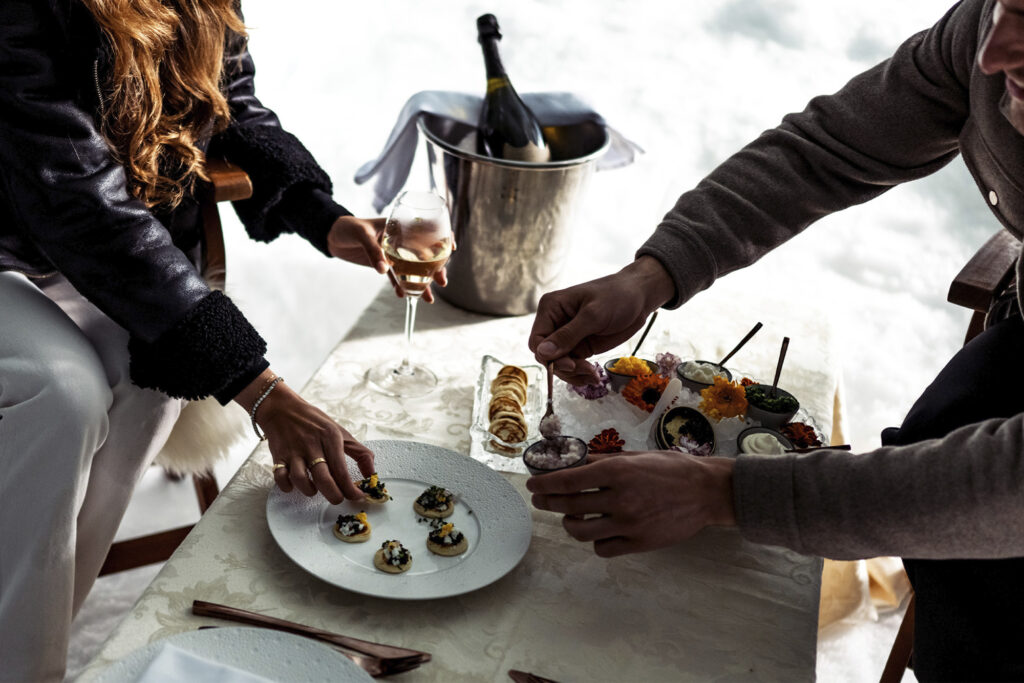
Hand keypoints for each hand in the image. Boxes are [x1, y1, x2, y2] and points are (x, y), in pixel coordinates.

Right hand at [235, 371, 374, 503]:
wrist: (282, 408)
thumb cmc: (314, 422)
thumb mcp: (340, 432)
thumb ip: (359, 452)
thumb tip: (372, 474)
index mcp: (330, 438)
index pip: (342, 470)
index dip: (351, 489)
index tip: (358, 496)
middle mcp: (312, 445)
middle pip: (323, 478)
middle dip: (334, 495)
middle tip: (338, 498)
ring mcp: (294, 451)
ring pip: (300, 479)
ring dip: (310, 490)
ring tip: (316, 489)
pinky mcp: (278, 456)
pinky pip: (280, 477)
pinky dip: (287, 486)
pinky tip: (294, 485)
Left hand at [327, 215, 446, 302]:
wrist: (332, 235)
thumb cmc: (348, 227)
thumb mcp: (362, 235)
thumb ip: (374, 251)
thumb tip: (384, 270)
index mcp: (401, 225)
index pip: (428, 229)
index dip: (443, 238)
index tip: (452, 249)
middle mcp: (401, 240)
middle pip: (424, 254)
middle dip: (436, 269)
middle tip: (442, 282)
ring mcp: (393, 253)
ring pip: (412, 269)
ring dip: (422, 283)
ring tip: (429, 298)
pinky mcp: (383, 264)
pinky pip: (395, 277)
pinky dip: (400, 286)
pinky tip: (405, 296)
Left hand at [526, 451, 735, 556]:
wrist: (707, 492)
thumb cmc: (672, 469)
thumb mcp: (636, 456)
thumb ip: (604, 461)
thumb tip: (573, 463)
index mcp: (618, 471)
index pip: (568, 480)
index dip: (544, 483)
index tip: (533, 484)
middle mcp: (620, 498)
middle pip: (569, 505)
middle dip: (548, 502)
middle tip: (541, 500)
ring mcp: (629, 524)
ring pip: (580, 531)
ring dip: (569, 523)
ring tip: (571, 517)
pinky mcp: (639, 543)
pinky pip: (602, 548)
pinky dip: (595, 541)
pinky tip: (598, 532)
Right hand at [528, 256, 675, 383]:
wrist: (640, 297)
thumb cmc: (617, 296)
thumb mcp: (593, 315)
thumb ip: (568, 335)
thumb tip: (543, 352)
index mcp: (551, 308)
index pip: (537, 340)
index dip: (548, 356)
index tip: (570, 364)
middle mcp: (555, 323)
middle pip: (546, 356)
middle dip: (564, 367)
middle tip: (586, 370)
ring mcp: (567, 337)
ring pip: (558, 365)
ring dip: (573, 374)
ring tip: (593, 376)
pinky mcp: (580, 346)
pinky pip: (572, 366)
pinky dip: (581, 374)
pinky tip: (594, 376)